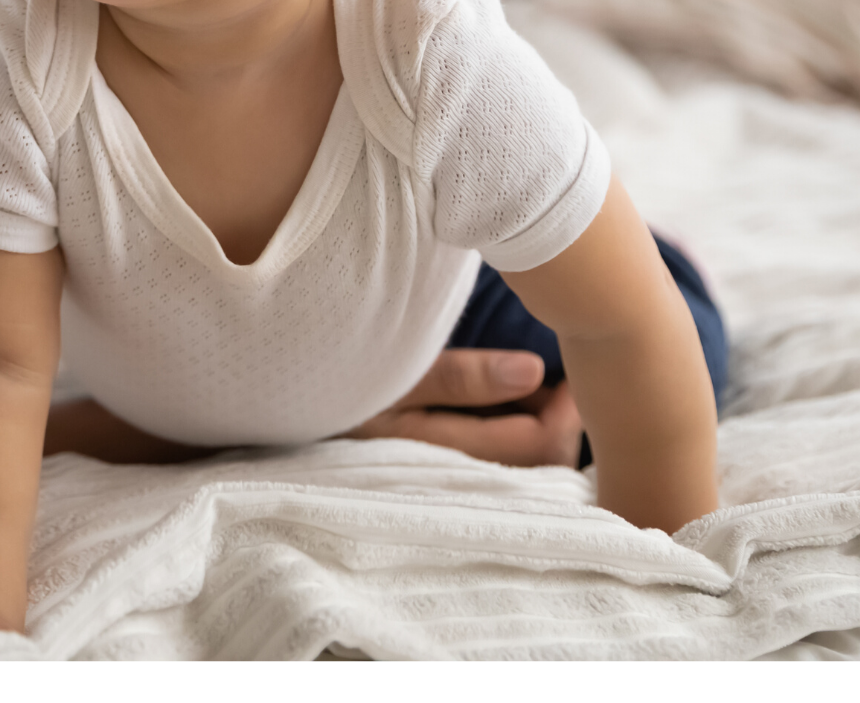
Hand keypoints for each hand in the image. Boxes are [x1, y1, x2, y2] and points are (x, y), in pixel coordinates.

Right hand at [342, 349, 583, 467]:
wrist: (293, 406)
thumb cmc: (338, 383)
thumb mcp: (394, 373)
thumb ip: (462, 377)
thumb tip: (535, 370)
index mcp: (442, 456)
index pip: (537, 444)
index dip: (564, 408)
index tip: (566, 372)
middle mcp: (452, 486)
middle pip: (542, 467)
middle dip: (559, 423)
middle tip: (554, 382)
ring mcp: (448, 490)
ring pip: (527, 474)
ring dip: (539, 433)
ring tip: (527, 393)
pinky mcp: (443, 486)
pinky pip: (504, 473)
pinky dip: (519, 443)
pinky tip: (503, 414)